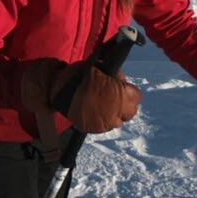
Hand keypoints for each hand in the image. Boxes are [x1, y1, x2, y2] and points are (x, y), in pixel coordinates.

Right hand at [20, 59, 140, 134]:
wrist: (59, 88)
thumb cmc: (81, 75)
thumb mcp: (102, 68)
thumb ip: (115, 76)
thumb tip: (121, 81)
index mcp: (122, 95)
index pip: (137, 97)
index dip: (129, 92)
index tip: (123, 89)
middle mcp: (117, 112)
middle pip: (131, 112)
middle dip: (124, 105)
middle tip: (115, 98)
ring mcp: (105, 123)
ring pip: (118, 122)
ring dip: (114, 114)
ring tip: (103, 106)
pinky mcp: (94, 129)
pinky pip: (104, 127)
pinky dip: (102, 120)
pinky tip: (95, 112)